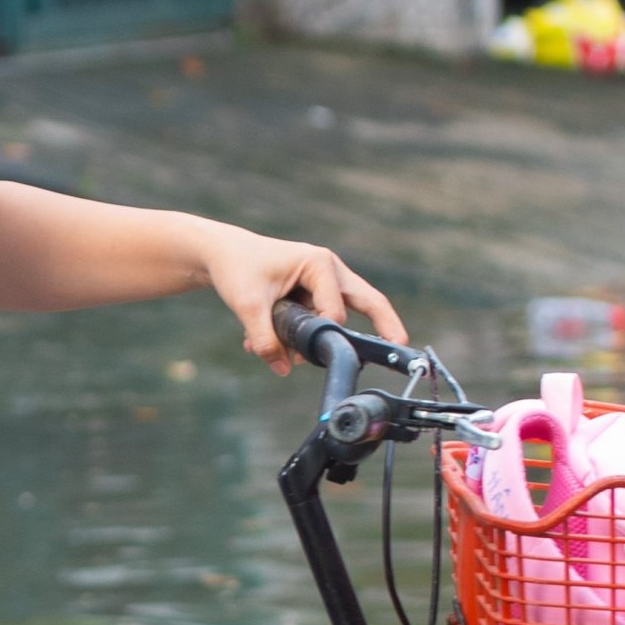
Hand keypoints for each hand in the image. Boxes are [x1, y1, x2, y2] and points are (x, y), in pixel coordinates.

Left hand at [202, 226, 407, 372]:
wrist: (222, 255)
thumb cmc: (238, 269)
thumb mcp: (248, 306)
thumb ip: (266, 339)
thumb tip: (283, 369)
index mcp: (319, 264)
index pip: (334, 311)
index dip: (321, 335)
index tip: (304, 354)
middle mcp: (330, 270)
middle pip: (368, 300)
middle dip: (385, 324)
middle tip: (402, 345)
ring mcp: (325, 281)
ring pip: (341, 315)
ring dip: (313, 337)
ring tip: (273, 345)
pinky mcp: (315, 293)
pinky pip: (320, 319)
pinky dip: (300, 334)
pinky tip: (267, 342)